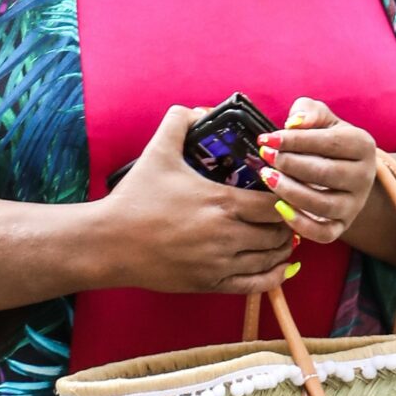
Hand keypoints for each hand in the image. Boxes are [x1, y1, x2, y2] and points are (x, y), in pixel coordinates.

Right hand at [99, 106, 296, 296]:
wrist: (110, 243)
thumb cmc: (135, 199)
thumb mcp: (157, 152)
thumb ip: (180, 121)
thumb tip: (200, 110)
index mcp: (222, 203)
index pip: (275, 203)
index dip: (285, 196)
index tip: (282, 191)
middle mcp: (227, 236)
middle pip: (278, 232)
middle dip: (285, 222)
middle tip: (283, 213)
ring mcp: (220, 264)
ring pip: (271, 259)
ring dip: (281, 247)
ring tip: (281, 236)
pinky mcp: (211, 284)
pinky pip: (256, 286)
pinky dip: (274, 277)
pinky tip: (281, 268)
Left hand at [255, 99, 379, 244]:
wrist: (343, 169)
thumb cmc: (326, 140)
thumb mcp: (321, 118)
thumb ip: (308, 112)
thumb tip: (294, 123)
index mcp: (363, 145)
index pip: (329, 143)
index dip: (295, 141)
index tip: (267, 139)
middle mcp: (364, 177)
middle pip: (326, 173)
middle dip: (290, 164)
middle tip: (266, 156)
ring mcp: (355, 204)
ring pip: (323, 205)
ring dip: (290, 191)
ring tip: (268, 177)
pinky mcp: (342, 226)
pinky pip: (324, 233)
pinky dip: (300, 224)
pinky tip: (280, 207)